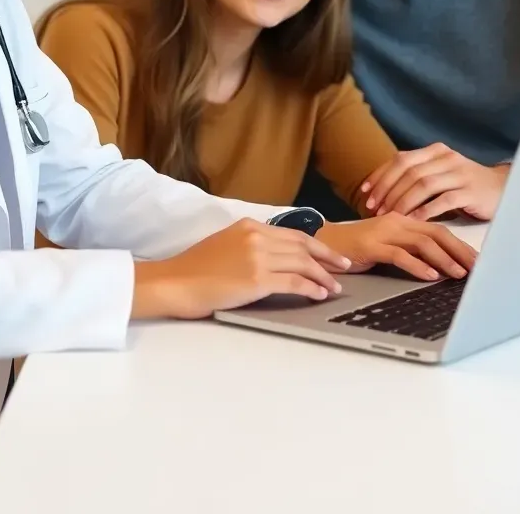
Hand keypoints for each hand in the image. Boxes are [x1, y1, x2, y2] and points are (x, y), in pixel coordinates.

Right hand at [131, 218, 351, 319]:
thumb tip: (275, 256)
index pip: (293, 233)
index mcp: (249, 225)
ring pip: (303, 264)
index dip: (317, 245)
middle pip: (303, 246)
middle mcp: (256, 236)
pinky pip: (294, 283)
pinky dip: (311, 288)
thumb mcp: (225, 244)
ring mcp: (257, 257)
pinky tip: (319, 294)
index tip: (331, 254)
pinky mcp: (256, 279)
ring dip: (323, 276)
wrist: (174, 282)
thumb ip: (251, 244)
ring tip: (335, 287)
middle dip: (328, 258)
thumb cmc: (195, 269)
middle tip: (345, 267)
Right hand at [316, 212, 476, 277]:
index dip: (461, 244)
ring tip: (460, 273)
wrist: (324, 242)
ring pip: (422, 243)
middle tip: (479, 268)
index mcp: (404, 220)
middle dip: (460, 251)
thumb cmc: (357, 247)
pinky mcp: (372, 245)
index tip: (478, 260)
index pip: (439, 229)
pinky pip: (400, 255)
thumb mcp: (389, 245)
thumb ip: (411, 249)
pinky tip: (430, 276)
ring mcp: (384, 232)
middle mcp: (397, 222)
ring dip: (444, 259)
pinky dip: (417, 266)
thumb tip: (439, 265)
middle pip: (437, 233)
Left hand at [360, 143, 509, 221]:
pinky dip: (424, 211)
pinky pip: (442, 200)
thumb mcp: (441, 174)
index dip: (380, 176)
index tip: (364, 193)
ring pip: (423, 185)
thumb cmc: (465, 185)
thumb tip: (382, 188)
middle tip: (374, 208)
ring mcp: (459, 173)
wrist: (504, 189)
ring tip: (389, 216)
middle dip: (387, 190)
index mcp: (435, 151)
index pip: (400, 160)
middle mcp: (446, 158)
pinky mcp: (470, 191)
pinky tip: (412, 221)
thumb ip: (417, 176)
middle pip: (408, 171)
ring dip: (402, 201)